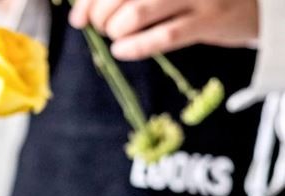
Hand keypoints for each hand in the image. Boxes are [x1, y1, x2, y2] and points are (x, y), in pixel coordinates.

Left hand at [69, 0, 258, 59]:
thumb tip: (84, 11)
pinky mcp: (209, 20)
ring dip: (116, 29)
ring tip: (115, 35)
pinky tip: (121, 50)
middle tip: (101, 27)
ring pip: (138, 12)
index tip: (79, 18)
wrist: (256, 0)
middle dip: (101, 15)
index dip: (91, 0)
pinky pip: (163, 36)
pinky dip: (135, 46)